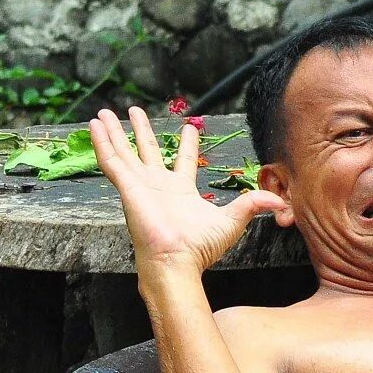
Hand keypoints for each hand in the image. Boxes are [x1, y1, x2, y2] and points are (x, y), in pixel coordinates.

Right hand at [90, 107, 287, 279]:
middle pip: (147, 151)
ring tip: (106, 112)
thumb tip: (277, 201)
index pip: (182, 161)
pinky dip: (102, 143)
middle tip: (135, 111)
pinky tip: (95, 125)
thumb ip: (252, 204)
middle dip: (141, 131)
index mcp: (181, 192)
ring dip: (115, 132)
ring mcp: (140, 186)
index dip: (185, 143)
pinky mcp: (127, 188)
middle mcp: (158, 186)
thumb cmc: (200, 248)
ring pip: (124, 152)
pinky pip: (111, 161)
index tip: (187, 127)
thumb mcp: (232, 220)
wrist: (177, 260)